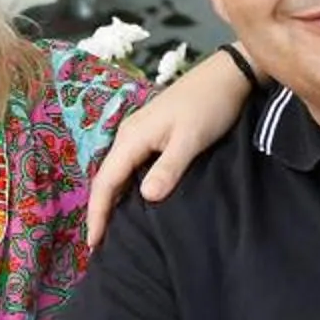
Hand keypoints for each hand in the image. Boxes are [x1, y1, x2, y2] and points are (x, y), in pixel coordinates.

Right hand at [88, 47, 251, 247]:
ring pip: (116, 171)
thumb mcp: (191, 139)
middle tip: (99, 243)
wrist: (226, 75)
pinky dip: (124, 186)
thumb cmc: (209, 106)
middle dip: (99, 210)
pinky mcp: (151, 133)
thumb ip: (169, 168)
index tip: (94, 244)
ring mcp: (138, 133)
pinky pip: (128, 165)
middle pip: (105, 178)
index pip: (105, 182)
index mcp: (132, 137)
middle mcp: (128, 135)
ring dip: (111, 199)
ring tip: (111, 227)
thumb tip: (145, 197)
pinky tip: (131, 199)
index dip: (97, 214)